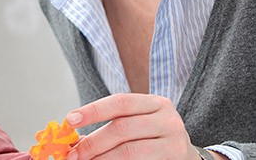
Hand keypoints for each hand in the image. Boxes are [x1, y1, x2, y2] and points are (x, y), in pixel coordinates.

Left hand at [64, 93, 199, 159]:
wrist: (185, 157)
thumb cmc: (152, 138)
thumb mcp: (137, 123)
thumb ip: (111, 126)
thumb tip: (73, 140)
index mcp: (156, 103)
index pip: (120, 102)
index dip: (94, 110)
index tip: (70, 119)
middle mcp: (168, 120)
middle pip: (122, 128)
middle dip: (93, 142)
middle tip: (73, 154)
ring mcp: (174, 143)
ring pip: (130, 151)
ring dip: (102, 158)